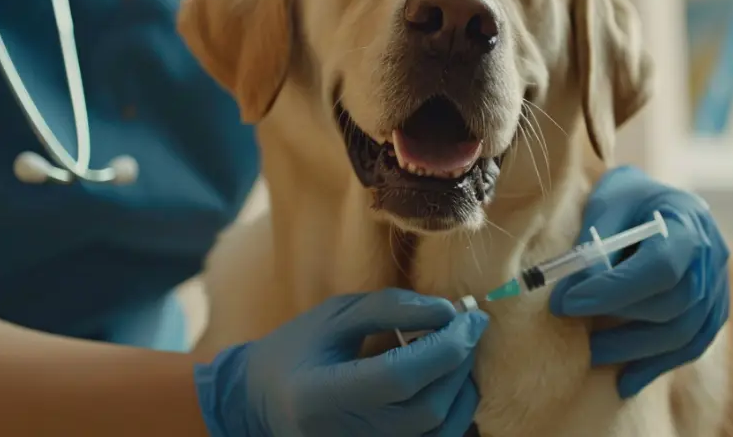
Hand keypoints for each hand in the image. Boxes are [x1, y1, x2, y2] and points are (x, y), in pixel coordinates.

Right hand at [195, 288, 486, 436]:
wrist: (262, 403)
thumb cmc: (297, 351)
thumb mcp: (334, 316)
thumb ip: (389, 308)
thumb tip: (447, 311)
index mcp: (321, 396)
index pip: (398, 378)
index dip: (443, 348)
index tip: (470, 317)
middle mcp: (344, 436)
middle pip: (427, 412)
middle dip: (460, 365)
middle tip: (469, 329)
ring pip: (440, 436)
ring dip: (462, 391)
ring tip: (456, 354)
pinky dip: (452, 414)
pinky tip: (444, 383)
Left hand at [548, 165, 729, 398]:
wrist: (659, 202)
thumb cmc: (628, 198)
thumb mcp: (608, 200)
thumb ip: (596, 240)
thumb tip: (577, 285)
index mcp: (688, 223)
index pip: (660, 268)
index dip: (612, 290)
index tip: (566, 301)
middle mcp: (713, 258)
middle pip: (674, 305)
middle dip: (619, 322)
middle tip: (570, 325)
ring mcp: (719, 287)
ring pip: (683, 334)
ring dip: (633, 351)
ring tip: (591, 354)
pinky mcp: (713, 311)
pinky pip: (690, 346)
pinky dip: (656, 365)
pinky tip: (625, 381)